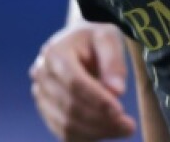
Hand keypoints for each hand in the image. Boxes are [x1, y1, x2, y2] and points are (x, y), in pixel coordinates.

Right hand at [29, 22, 134, 140]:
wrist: (79, 40)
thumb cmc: (95, 38)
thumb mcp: (108, 38)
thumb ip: (113, 62)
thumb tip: (117, 91)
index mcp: (55, 53)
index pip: (75, 83)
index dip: (97, 100)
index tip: (120, 111)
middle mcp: (42, 75)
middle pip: (70, 106)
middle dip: (101, 120)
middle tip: (128, 126)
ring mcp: (41, 94)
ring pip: (66, 124)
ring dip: (96, 131)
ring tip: (122, 129)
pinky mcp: (46, 109)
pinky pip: (63, 132)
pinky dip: (87, 136)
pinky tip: (107, 131)